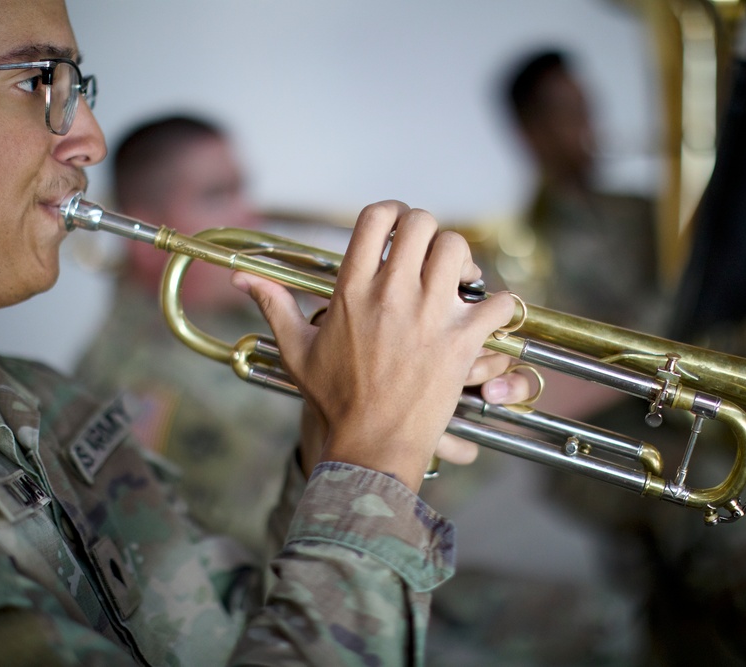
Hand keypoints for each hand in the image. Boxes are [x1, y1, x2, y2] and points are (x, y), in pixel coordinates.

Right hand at [232, 201, 515, 490]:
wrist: (371, 445)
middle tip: (433, 258)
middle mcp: (391, 294)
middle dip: (431, 232)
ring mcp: (428, 316)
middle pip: (422, 223)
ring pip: (458, 250)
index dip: (394, 213)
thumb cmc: (336, 400)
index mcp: (353, 290)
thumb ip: (275, 306)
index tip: (400, 232)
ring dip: (464, 261)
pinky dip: (501, 305)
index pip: (376, 218)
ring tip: (461, 283)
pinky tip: (489, 317)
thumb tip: (244, 278)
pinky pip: (498, 301)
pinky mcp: (461, 341)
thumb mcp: (297, 351)